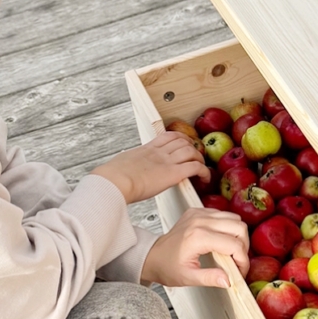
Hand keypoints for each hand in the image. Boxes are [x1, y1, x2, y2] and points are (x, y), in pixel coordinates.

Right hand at [91, 131, 209, 203]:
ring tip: (202, 167)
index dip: (180, 139)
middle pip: (182, 141)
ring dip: (200, 158)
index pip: (167, 136)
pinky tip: (206, 178)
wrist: (113, 181)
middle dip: (193, 148)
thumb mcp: (120, 166)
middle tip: (197, 157)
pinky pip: (195, 168)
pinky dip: (204, 172)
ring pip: (191, 151)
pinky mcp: (173, 174)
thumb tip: (120, 173)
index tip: (184, 144)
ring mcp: (166, 162)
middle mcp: (158, 153)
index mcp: (146, 149)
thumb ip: (127, 167)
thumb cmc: (112, 178)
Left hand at [141, 206, 249, 288]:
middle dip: (243, 246)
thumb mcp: (188, 278)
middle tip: (237, 261)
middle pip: (239, 227)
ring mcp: (199, 213)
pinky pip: (223, 215)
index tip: (239, 271)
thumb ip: (210, 278)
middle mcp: (200, 221)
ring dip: (237, 236)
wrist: (153, 255)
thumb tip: (229, 281)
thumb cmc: (167, 267)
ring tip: (230, 252)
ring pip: (234, 219)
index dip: (242, 260)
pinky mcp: (198, 211)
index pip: (234, 245)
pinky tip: (221, 241)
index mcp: (198, 237)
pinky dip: (228, 228)